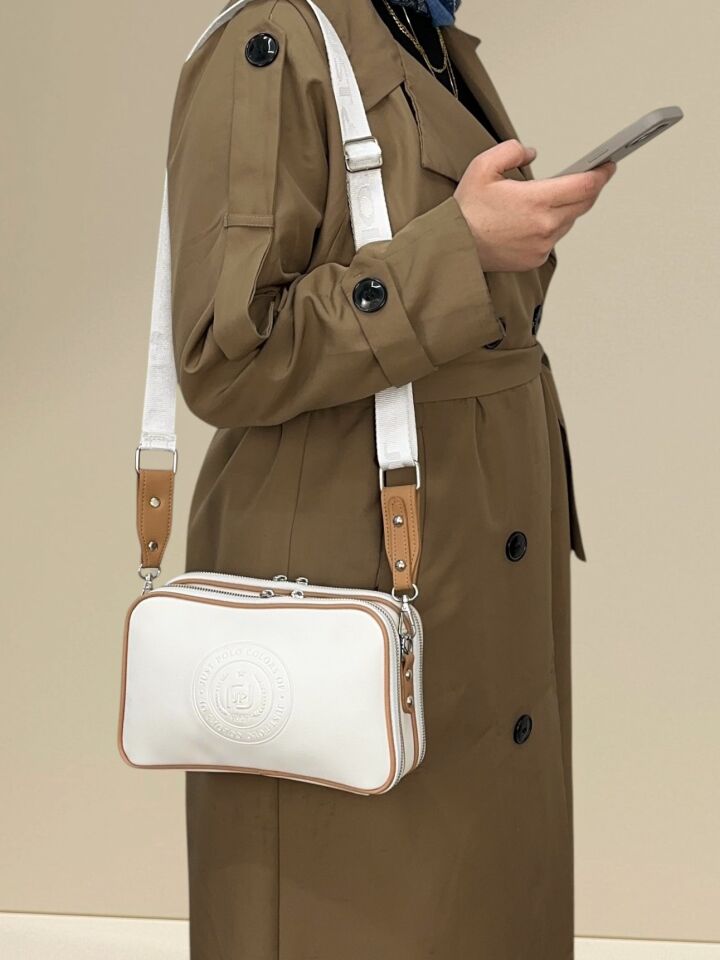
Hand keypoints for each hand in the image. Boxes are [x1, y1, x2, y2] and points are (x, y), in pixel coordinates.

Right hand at [453, 139, 616, 271]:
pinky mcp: (534, 259)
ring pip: (568, 222)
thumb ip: (512, 151)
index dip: (602, 174)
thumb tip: (532, 153)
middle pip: (583, 205)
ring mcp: (541, 245)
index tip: (609, 165)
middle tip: (594, 176)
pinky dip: (551, 227)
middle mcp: (544, 226)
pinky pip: (553, 239)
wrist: (454, 248)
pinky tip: (537, 219)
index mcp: (535, 201)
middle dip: (590, 188)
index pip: (584, 186)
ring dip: (568, 208)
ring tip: (558, 196)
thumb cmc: (466, 210)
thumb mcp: (483, 166)